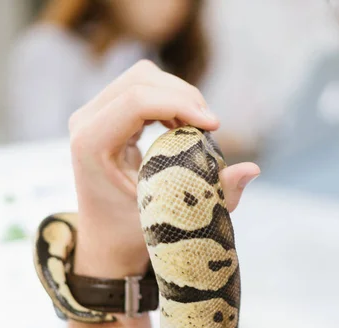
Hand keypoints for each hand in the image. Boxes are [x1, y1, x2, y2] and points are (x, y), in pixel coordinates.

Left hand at [69, 60, 259, 278]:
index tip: (215, 126)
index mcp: (90, 144)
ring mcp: (92, 114)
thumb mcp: (174, 217)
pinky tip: (183, 125)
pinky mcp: (105, 113)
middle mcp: (85, 121)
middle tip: (211, 126)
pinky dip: (170, 100)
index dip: (181, 104)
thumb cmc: (133, 232)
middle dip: (184, 96)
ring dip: (179, 96)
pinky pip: (141, 87)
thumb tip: (253, 169)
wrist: (105, 239)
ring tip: (199, 125)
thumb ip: (217, 194)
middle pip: (141, 79)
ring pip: (143, 77)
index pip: (137, 101)